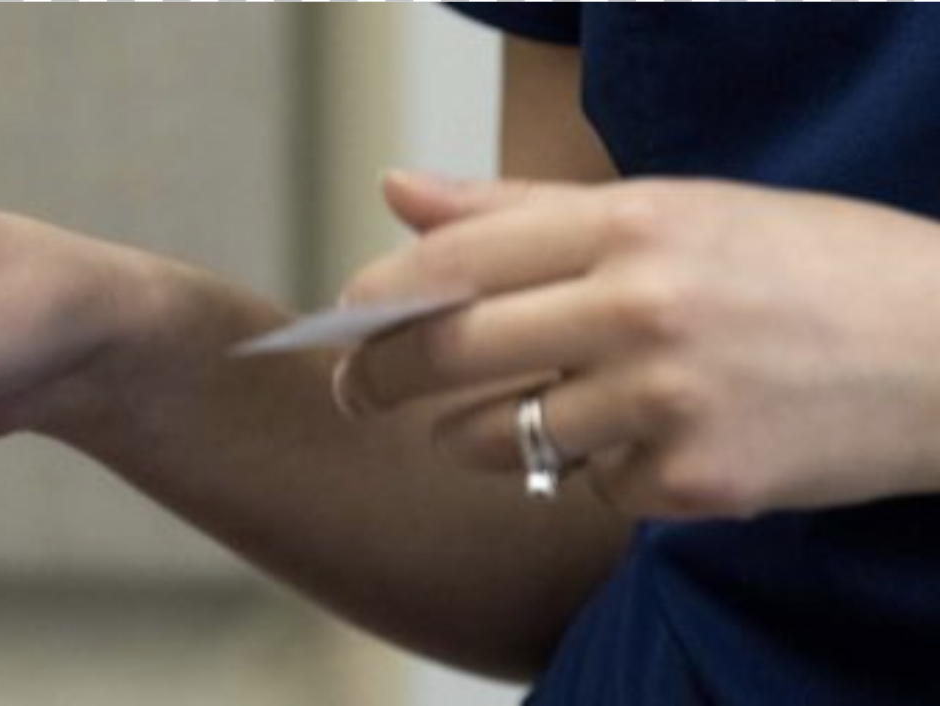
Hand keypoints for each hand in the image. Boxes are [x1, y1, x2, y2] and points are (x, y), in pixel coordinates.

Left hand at [336, 172, 939, 517]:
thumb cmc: (806, 266)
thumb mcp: (676, 209)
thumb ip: (523, 210)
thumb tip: (398, 193)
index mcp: (634, 222)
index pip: (454, 260)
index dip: (375, 296)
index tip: (343, 319)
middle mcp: (642, 306)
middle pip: (449, 352)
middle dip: (376, 379)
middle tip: (354, 393)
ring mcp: (669, 400)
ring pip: (504, 437)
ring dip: (479, 436)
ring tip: (500, 419)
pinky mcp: (697, 482)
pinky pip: (589, 488)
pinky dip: (594, 472)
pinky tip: (640, 441)